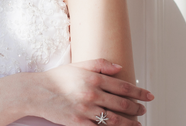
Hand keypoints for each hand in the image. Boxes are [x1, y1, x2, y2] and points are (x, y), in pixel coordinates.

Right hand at [35, 59, 153, 125]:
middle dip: (136, 108)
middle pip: (122, 104)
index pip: (123, 87)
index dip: (139, 93)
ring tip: (137, 123)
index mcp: (94, 79)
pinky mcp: (78, 123)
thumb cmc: (57, 78)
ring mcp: (86, 110)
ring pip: (114, 120)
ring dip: (129, 123)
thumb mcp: (79, 65)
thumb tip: (120, 67)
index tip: (149, 96)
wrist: (36, 93)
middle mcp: (92, 94)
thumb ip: (100, 64)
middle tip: (143, 110)